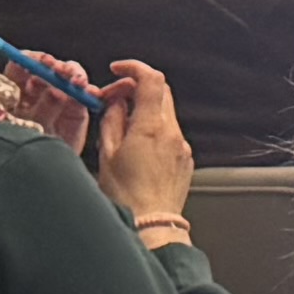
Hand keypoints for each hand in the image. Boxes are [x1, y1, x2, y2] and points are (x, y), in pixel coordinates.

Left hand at [0, 47, 95, 150]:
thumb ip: (25, 106)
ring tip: (76, 81)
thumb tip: (40, 85)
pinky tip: (90, 92)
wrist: (39, 184)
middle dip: (55, 65)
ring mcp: (56, 104)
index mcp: (11, 94)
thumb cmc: (13, 157)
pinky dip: (89, 92)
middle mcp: (34, 96)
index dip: (30, 60)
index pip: (20, 67)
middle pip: (46, 69)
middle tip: (59, 69)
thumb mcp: (12, 128)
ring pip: (66, 79)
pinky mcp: (75, 115)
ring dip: (74, 74)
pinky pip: (83, 98)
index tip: (37, 60)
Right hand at [90, 60, 192, 228]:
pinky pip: (170, 132)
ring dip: (144, 109)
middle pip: (160, 92)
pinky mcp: (185, 158)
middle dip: (135, 88)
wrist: (152, 225)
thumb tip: (115, 102)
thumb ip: (112, 120)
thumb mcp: (107, 154)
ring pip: (165, 112)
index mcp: (151, 128)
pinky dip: (153, 127)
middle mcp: (172, 133)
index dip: (134, 67)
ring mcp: (182, 145)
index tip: (117, 70)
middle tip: (113, 100)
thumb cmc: (126, 196)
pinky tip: (136, 144)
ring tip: (121, 126)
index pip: (151, 79)